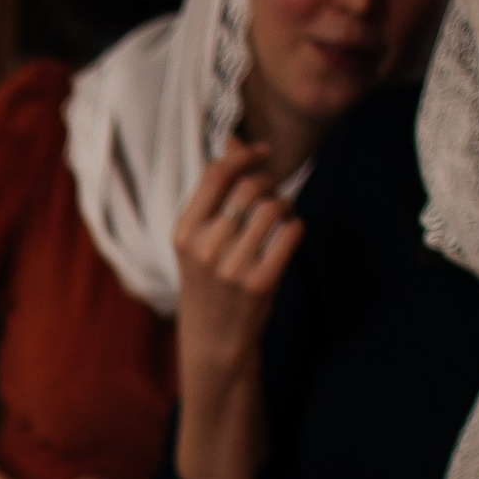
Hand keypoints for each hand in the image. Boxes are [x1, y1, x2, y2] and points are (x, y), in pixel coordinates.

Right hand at [174, 145, 302, 388]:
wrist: (213, 339)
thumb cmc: (210, 280)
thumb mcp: (199, 238)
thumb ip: (214, 192)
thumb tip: (233, 139)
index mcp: (184, 233)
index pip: (216, 174)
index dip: (245, 155)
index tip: (263, 153)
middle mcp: (204, 249)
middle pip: (249, 188)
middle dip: (269, 183)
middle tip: (272, 195)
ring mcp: (232, 268)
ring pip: (274, 208)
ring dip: (285, 206)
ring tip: (280, 219)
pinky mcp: (260, 284)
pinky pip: (291, 233)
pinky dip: (295, 228)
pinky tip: (287, 237)